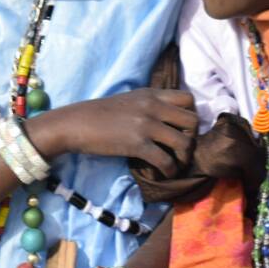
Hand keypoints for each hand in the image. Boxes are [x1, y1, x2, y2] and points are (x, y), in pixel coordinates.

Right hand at [31, 89, 197, 176]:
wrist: (76, 124)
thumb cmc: (100, 114)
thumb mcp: (129, 100)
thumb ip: (150, 105)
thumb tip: (169, 120)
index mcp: (151, 93)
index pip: (188, 99)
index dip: (191, 115)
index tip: (183, 128)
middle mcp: (153, 106)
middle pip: (192, 122)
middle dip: (192, 138)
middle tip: (181, 148)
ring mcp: (146, 125)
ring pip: (184, 143)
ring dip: (184, 157)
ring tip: (176, 164)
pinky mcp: (138, 145)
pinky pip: (166, 160)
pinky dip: (170, 170)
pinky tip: (164, 173)